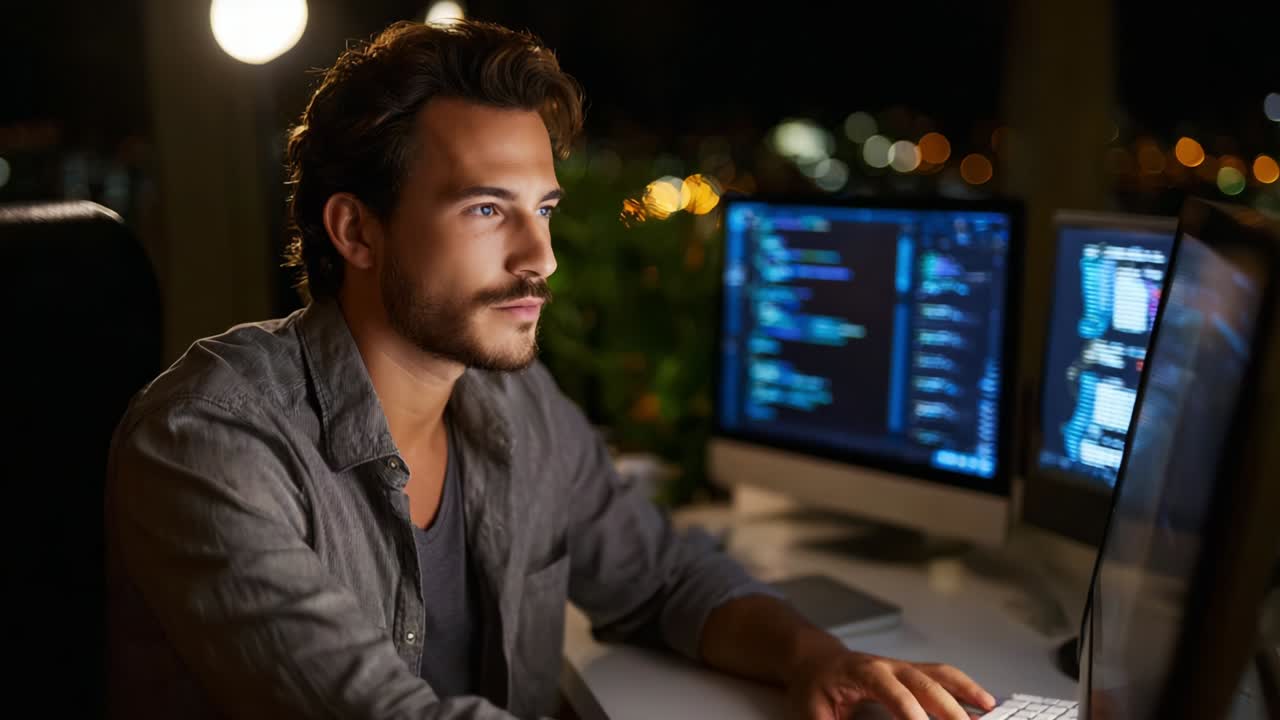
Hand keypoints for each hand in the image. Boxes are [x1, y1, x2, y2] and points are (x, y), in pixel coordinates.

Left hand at [785, 647, 996, 719]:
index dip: (911, 715)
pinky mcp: (912, 672)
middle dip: (948, 710)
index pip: (894, 694)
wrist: (814, 659)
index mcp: (864, 673)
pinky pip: (943, 676)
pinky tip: (983, 701)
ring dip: (965, 695)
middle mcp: (888, 666)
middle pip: (925, 685)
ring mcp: (903, 667)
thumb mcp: (811, 712)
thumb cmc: (814, 685)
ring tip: (989, 713)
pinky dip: (965, 687)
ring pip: (940, 677)